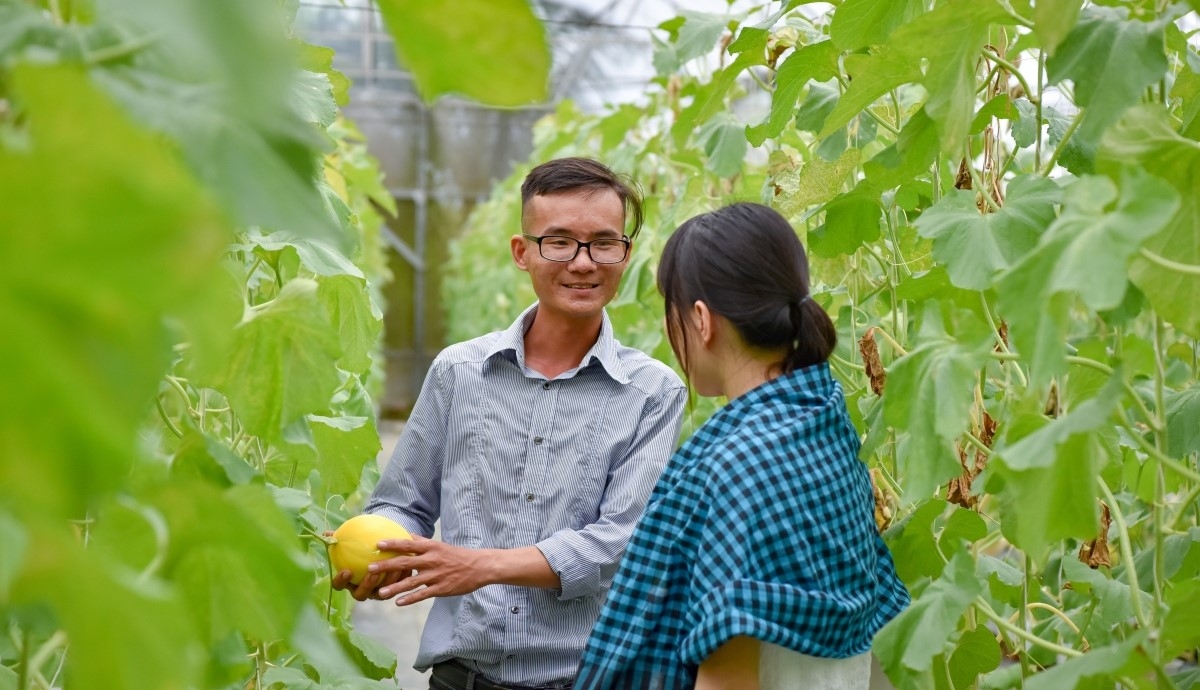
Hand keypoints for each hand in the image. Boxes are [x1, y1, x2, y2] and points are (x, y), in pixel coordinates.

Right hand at [326, 531, 412, 601]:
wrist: (381, 554)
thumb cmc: (362, 548)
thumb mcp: (353, 542)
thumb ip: (341, 539)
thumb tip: (326, 532)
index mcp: (348, 581)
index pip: (339, 585)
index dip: (341, 581)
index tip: (346, 570)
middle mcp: (361, 590)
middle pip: (360, 594)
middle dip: (367, 585)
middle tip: (372, 572)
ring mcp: (376, 593)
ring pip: (381, 594)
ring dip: (387, 582)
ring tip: (393, 569)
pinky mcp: (391, 591)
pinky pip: (396, 588)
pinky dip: (401, 579)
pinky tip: (408, 566)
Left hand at [368, 537, 494, 605]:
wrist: (479, 567)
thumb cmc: (457, 555)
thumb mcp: (440, 545)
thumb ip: (423, 542)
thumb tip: (407, 535)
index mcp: (431, 548)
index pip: (409, 544)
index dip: (393, 544)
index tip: (377, 544)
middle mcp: (432, 560)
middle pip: (406, 563)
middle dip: (387, 566)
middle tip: (370, 568)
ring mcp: (436, 576)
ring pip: (412, 582)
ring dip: (395, 587)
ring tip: (380, 592)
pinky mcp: (441, 589)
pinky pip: (422, 594)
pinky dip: (410, 598)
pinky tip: (398, 602)